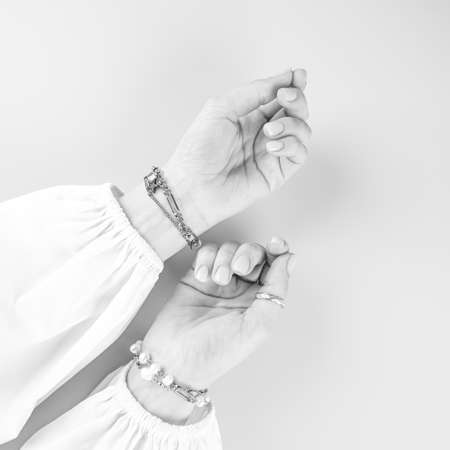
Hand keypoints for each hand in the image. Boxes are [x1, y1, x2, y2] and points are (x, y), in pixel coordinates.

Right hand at [140, 237, 294, 388]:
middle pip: (253, 253)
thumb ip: (276, 290)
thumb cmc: (218, 351)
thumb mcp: (257, 326)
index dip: (278, 250)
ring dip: (225, 259)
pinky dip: (206, 259)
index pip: (275, 267)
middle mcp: (242, 288)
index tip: (276, 243)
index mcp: (260, 300)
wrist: (175, 359)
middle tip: (239, 269)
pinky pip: (206, 252)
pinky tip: (202, 277)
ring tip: (216, 280)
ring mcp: (218, 280)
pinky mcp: (196, 275)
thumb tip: (290, 258)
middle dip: (248, 254)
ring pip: (229, 249)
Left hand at [164, 68, 310, 230]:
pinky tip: (272, 146)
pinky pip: (299, 154)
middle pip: (296, 111)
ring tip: (269, 131)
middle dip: (297, 100)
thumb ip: (254, 92)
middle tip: (286, 97)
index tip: (299, 75)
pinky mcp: (276, 173)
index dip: (293, 84)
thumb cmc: (197, 151)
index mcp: (249, 117)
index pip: (279, 97)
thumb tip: (285, 78)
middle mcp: (263, 134)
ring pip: (302, 131)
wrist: (192, 186)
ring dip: (292, 124)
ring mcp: (271, 154)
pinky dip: (292, 144)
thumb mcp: (221, 108)